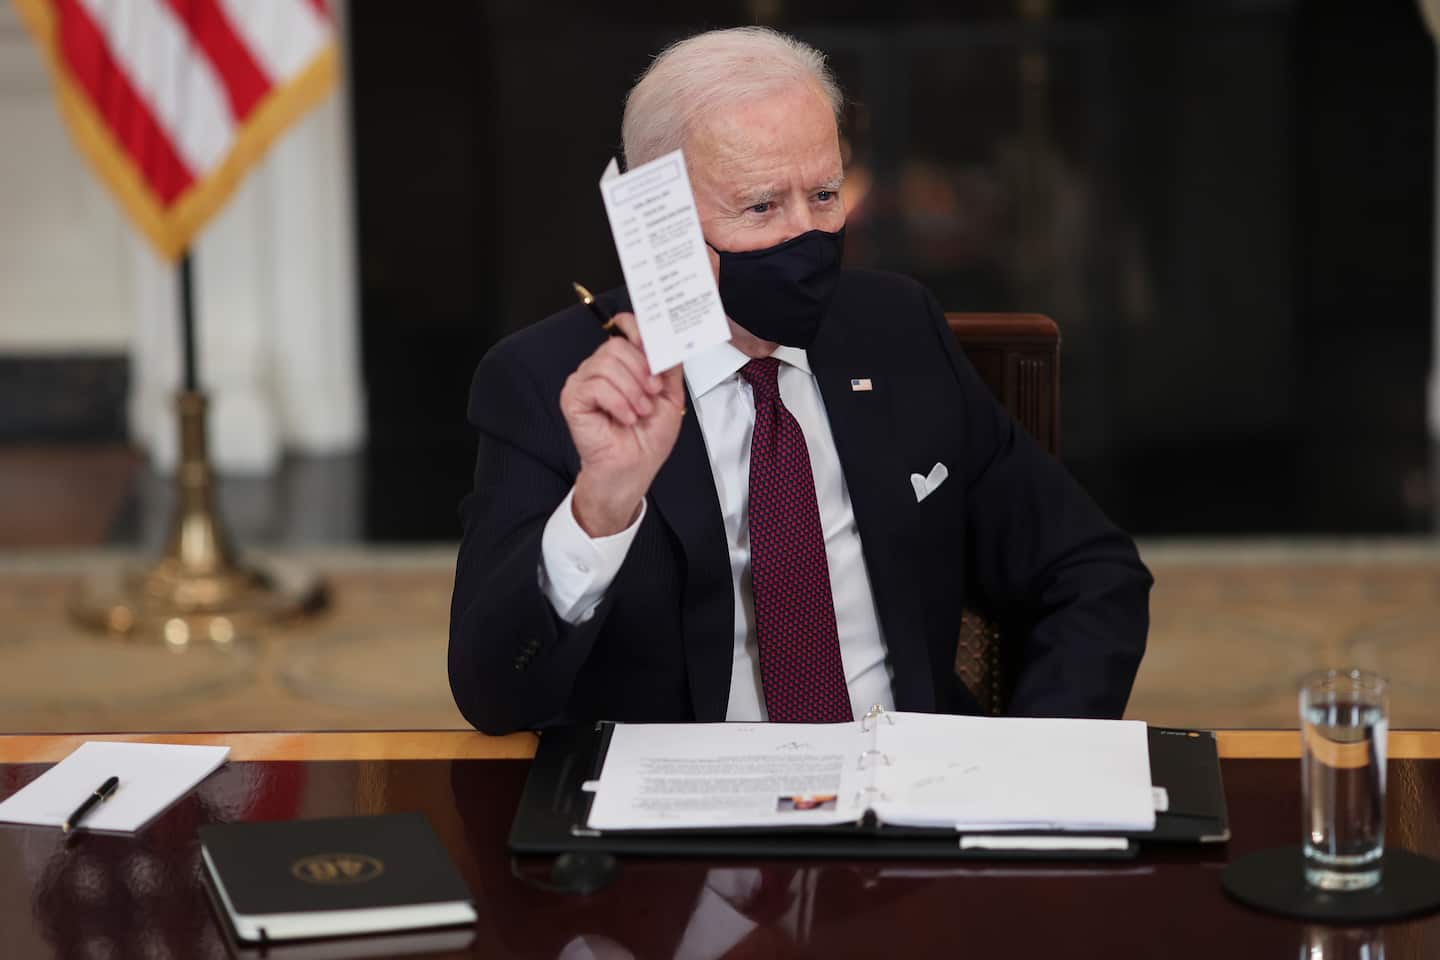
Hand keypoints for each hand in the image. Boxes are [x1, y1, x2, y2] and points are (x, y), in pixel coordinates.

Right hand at [559, 312, 684, 535]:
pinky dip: (617, 402)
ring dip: (632, 390)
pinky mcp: (573, 398)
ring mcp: (584, 382)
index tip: (653, 345)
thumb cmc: (647, 439)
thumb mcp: (671, 397)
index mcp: (623, 365)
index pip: (623, 328)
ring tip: (639, 412)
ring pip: (606, 363)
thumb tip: (667, 340)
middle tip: (652, 394)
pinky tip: (624, 418)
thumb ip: (669, 366)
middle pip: (616, 345)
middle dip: (641, 370)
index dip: (638, 330)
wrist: (633, 470)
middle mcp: (601, 369)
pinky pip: (596, 385)